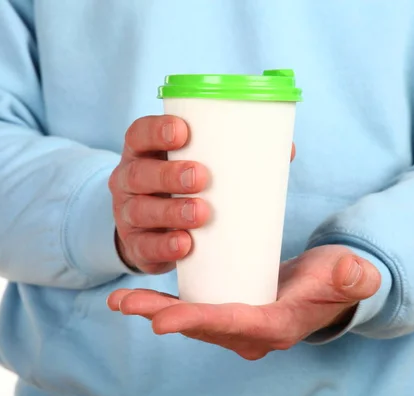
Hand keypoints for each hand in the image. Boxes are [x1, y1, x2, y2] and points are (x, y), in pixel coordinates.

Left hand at [107, 245, 380, 359]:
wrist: (332, 287)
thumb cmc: (339, 280)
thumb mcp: (349, 275)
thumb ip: (353, 275)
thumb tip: (349, 271)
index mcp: (277, 326)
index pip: (233, 325)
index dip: (198, 321)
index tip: (162, 319)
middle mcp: (253, 333)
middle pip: (202, 326)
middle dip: (163, 315)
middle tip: (126, 302)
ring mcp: (239, 325)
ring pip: (192, 320)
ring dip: (156, 311)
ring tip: (120, 299)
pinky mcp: (231, 310)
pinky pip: (195, 310)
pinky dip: (167, 305)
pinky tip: (139, 296)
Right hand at [109, 115, 295, 273]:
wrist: (155, 230)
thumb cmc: (184, 188)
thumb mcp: (198, 166)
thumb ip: (234, 156)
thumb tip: (286, 149)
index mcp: (144, 152)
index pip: (139, 134)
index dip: (156, 130)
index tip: (183, 131)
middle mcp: (129, 179)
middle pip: (139, 173)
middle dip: (168, 174)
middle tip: (201, 177)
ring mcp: (127, 214)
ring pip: (141, 210)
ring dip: (171, 212)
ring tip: (201, 214)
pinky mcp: (136, 245)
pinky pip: (145, 246)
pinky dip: (165, 246)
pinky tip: (185, 245)